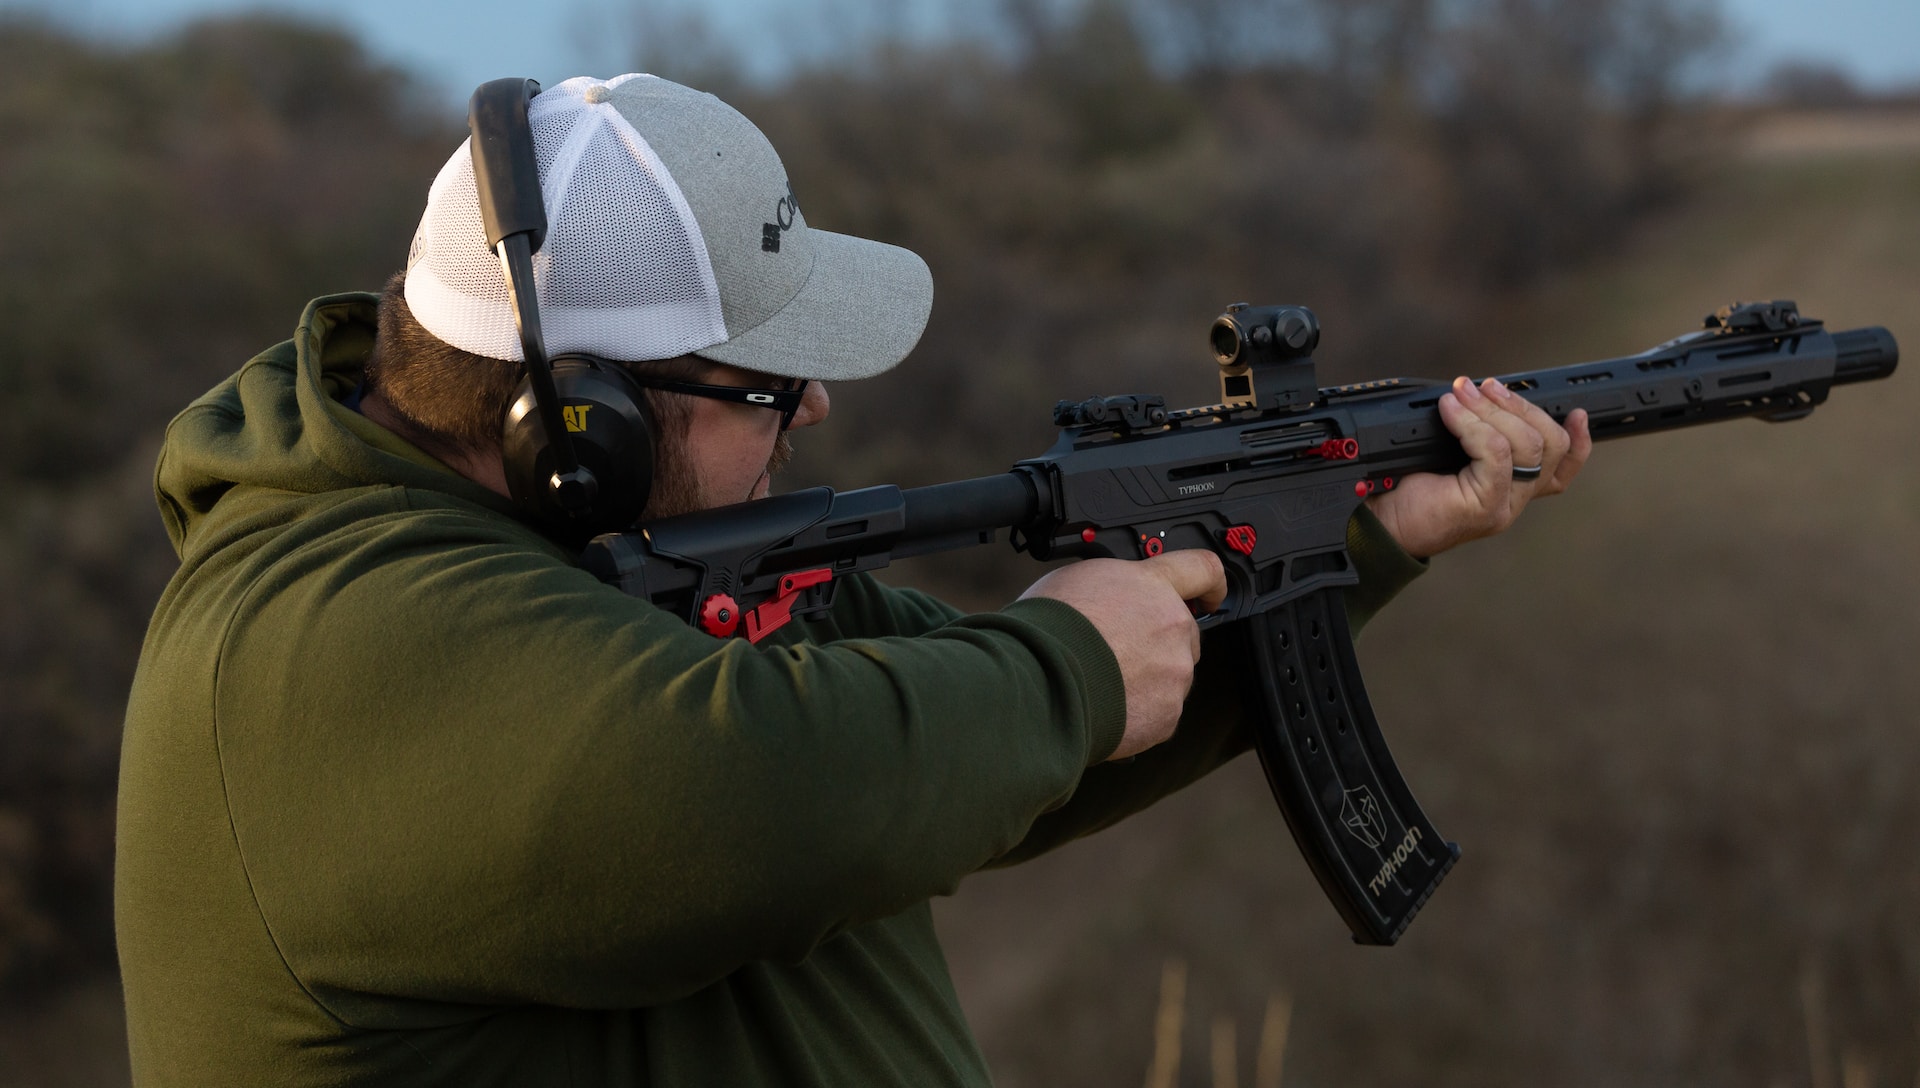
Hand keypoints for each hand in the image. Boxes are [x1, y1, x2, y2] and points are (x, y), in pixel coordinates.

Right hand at [1018, 550, 1227, 760]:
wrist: (1039, 681)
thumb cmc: (1048, 630)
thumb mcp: (1078, 580)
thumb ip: (1116, 587)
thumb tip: (1114, 598)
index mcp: (1152, 587)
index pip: (1203, 569)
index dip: (1211, 583)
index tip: (1211, 594)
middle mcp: (1173, 626)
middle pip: (1182, 633)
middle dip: (1157, 643)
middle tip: (1118, 652)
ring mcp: (1174, 672)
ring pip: (1170, 676)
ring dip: (1146, 680)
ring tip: (1101, 682)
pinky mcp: (1167, 714)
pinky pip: (1158, 712)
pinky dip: (1137, 713)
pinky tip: (1105, 705)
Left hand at [1367, 376, 1592, 558]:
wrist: (1376, 521)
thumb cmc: (1403, 487)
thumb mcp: (1448, 452)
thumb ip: (1476, 432)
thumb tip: (1483, 392)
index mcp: (1512, 489)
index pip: (1562, 470)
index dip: (1579, 441)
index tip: (1576, 411)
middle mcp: (1514, 500)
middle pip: (1549, 445)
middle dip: (1519, 406)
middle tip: (1483, 386)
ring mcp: (1504, 506)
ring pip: (1526, 444)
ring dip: (1492, 409)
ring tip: (1461, 392)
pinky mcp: (1486, 506)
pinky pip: (1497, 453)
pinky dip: (1473, 424)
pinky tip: (1450, 410)